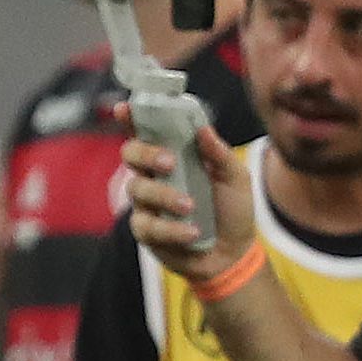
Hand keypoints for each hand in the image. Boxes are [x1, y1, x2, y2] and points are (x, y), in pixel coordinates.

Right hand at [122, 124, 255, 285]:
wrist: (234, 253)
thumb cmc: (232, 210)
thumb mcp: (236, 178)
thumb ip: (220, 154)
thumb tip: (203, 130)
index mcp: (173, 157)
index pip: (147, 132)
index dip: (132, 119)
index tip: (125, 107)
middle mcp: (154, 176)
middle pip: (130, 154)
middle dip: (146, 154)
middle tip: (169, 162)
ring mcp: (147, 204)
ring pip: (137, 189)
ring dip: (164, 195)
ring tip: (190, 206)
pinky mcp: (146, 231)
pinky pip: (147, 225)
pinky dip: (171, 228)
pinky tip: (192, 232)